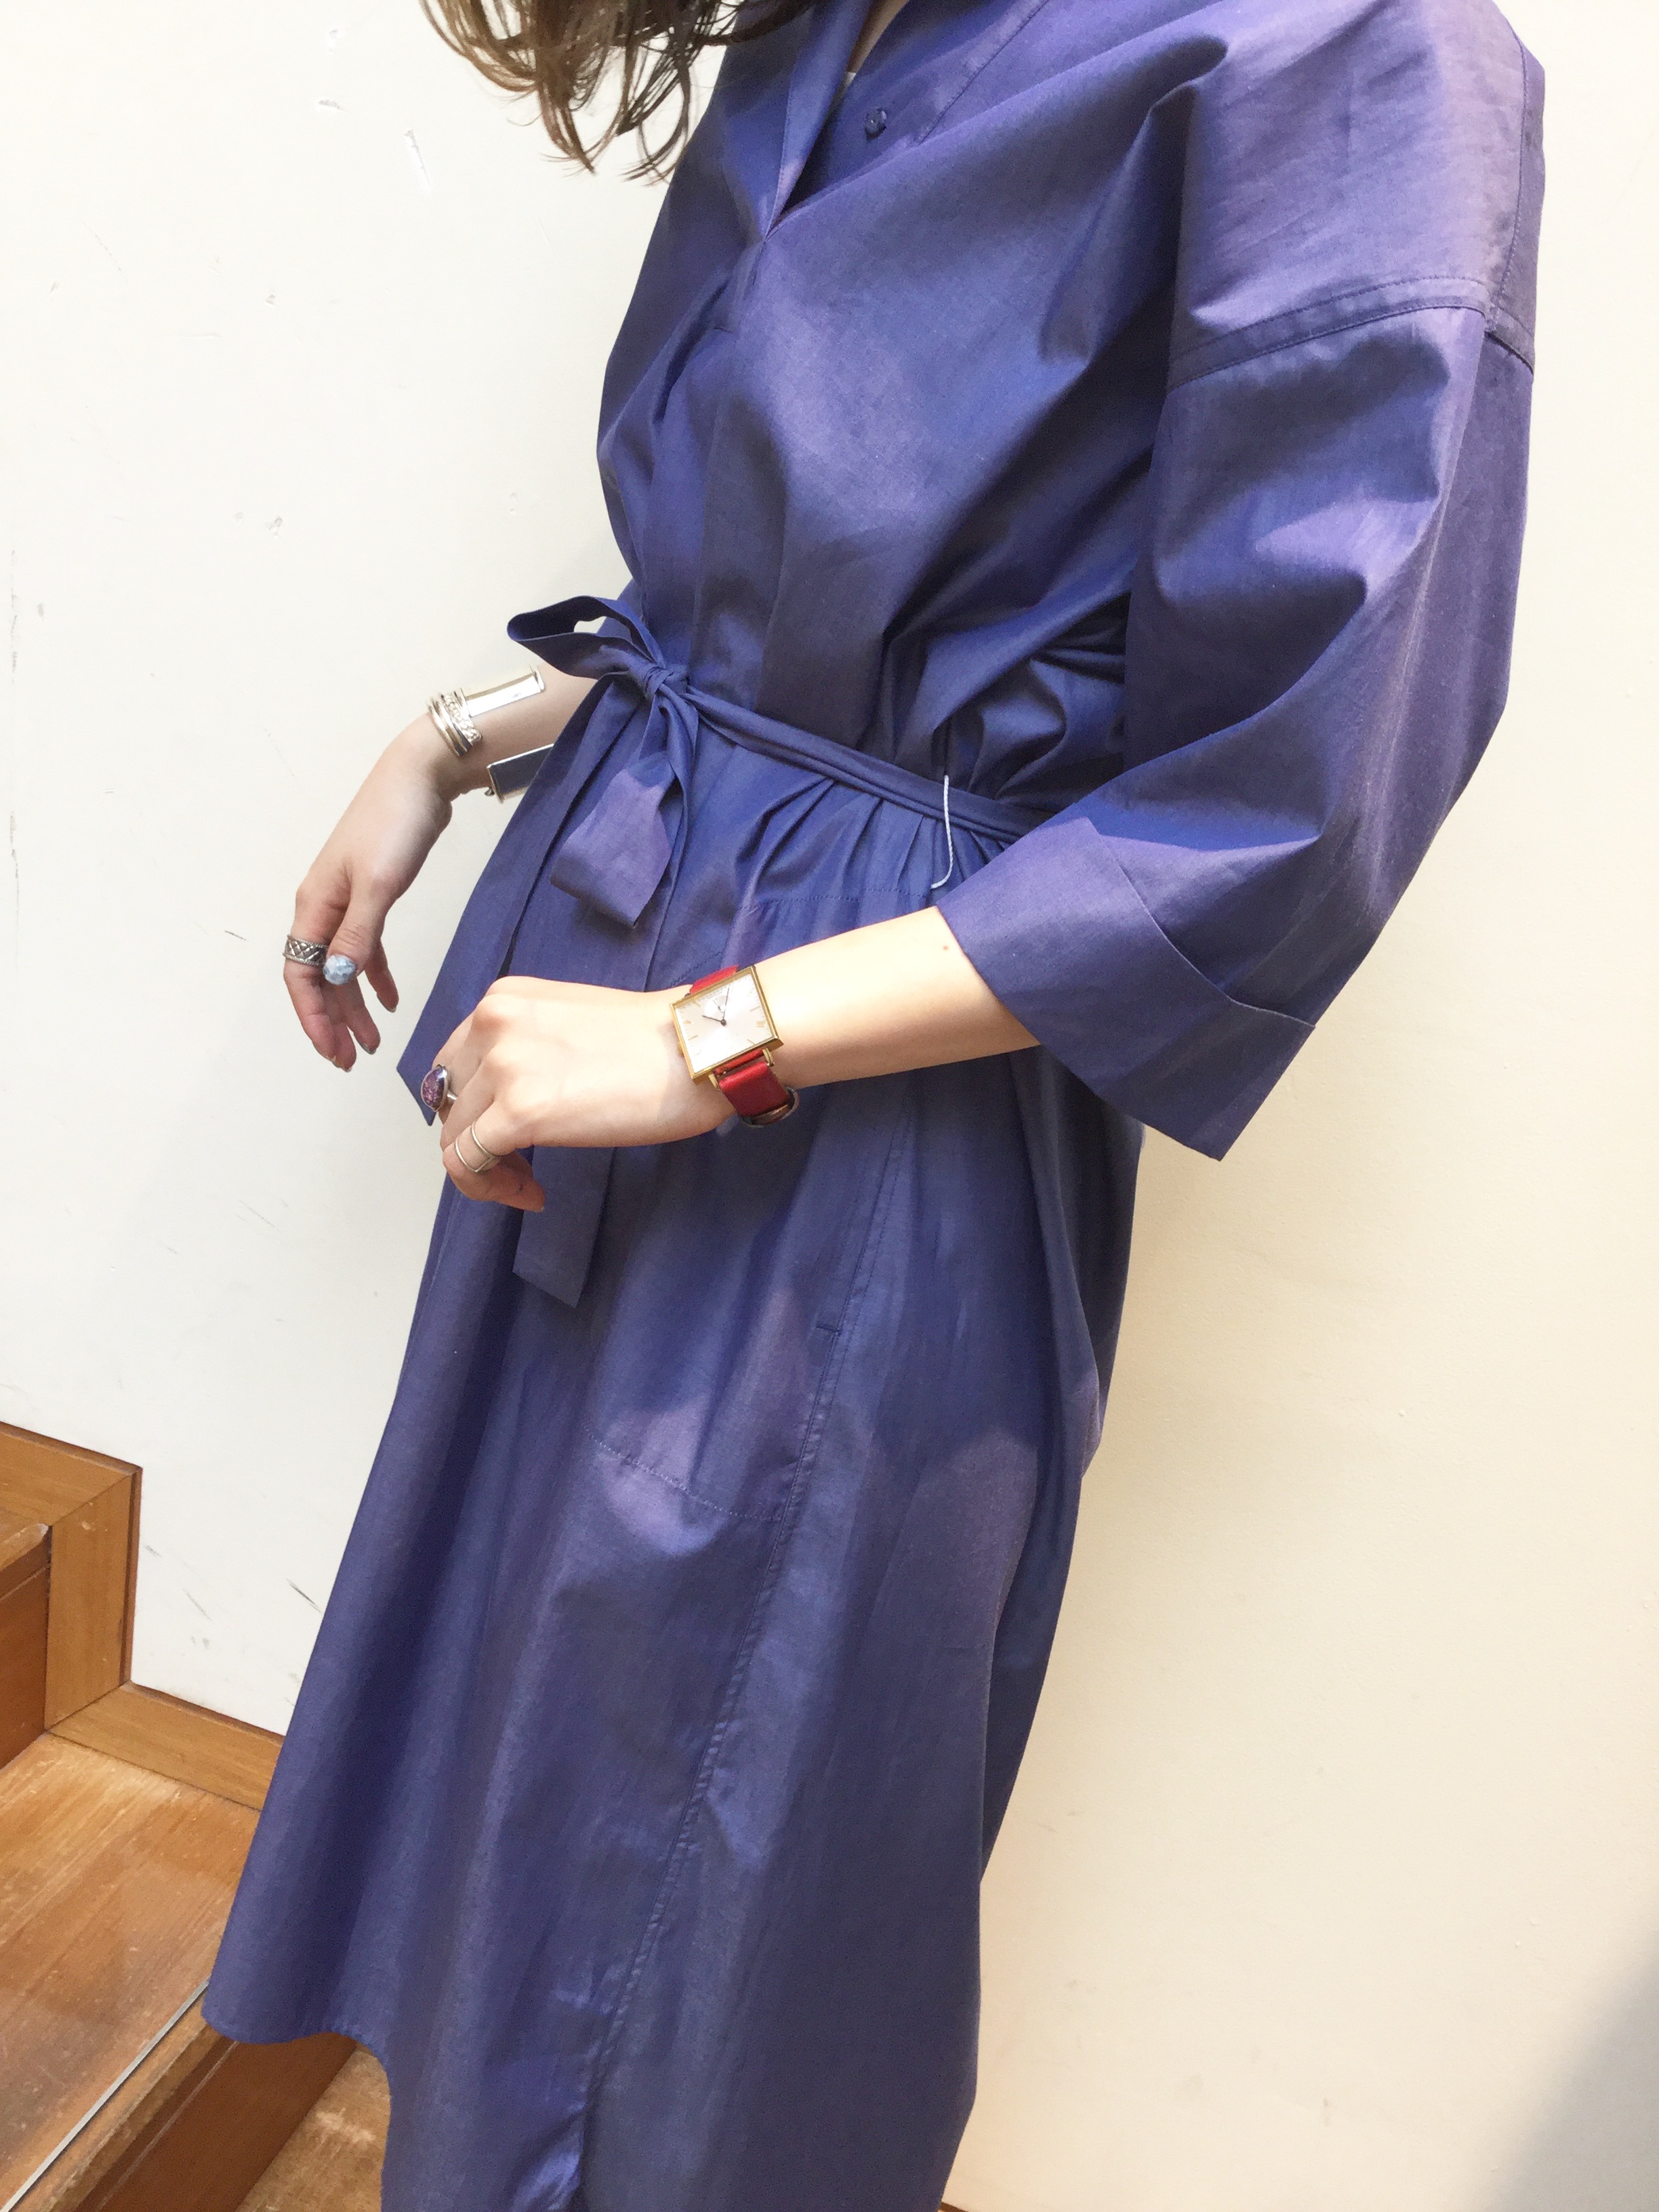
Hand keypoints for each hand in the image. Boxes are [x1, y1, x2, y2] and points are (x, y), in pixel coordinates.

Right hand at [284, 722, 465, 1068]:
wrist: (421, 778)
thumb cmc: (395, 824)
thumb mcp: (377, 885)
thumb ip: (357, 935)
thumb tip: (337, 981)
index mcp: (314, 906)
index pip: (301, 975)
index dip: (312, 1016)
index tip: (330, 1050)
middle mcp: (322, 906)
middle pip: (319, 977)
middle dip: (331, 1021)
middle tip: (350, 1060)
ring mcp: (346, 900)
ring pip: (343, 967)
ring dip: (354, 1005)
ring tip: (371, 1042)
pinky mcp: (373, 894)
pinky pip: (366, 947)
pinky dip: (375, 975)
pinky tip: (392, 1000)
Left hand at [433, 977, 731, 1208]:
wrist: (699, 1050)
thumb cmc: (658, 1043)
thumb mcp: (569, 1023)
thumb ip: (528, 1047)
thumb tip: (506, 1097)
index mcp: (503, 1000)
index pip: (454, 1064)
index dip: (473, 1106)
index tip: (508, 1132)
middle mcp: (491, 1024)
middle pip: (447, 1101)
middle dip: (475, 1138)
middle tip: (518, 1163)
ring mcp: (502, 1066)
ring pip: (453, 1136)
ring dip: (486, 1168)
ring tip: (527, 1182)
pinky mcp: (518, 1112)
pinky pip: (467, 1164)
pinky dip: (489, 1188)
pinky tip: (531, 1193)